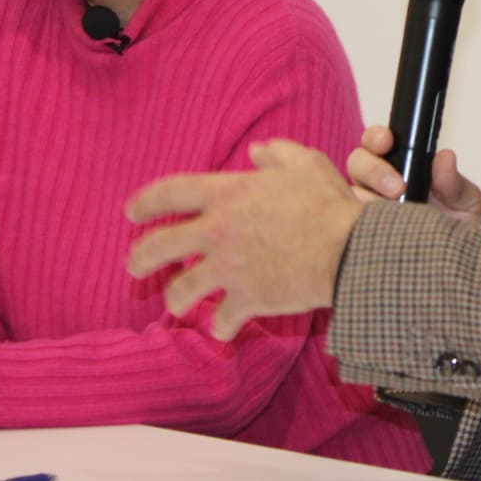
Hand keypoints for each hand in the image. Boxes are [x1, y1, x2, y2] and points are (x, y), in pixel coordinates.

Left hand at [125, 139, 364, 340]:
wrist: (349, 250)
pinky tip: (222, 328)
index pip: (170, 193)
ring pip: (181, 290)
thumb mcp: (304, 162)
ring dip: (176, 298)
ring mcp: (229, 269)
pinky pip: (222, 320)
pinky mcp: (247, 299)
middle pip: (159, 246)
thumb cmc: (328, 203)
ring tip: (176, 302)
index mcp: (227, 193)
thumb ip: (276, 153)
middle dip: (140, 258)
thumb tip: (256, 151)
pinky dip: (222, 326)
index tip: (132, 212)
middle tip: (134, 265)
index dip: (145, 202)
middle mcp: (218, 231)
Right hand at [346, 125, 480, 226]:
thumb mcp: (465, 202)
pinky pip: (349, 226)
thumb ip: (453, 181)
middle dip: (373, 169)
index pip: (378, 143)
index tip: (388, 142)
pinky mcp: (360, 236)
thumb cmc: (459, 229)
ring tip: (391, 211)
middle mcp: (378, 185)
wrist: (457, 268)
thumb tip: (445, 157)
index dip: (377, 138)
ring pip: (351, 193)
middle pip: (357, 163)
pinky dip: (360, 224)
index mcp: (402, 166)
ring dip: (367, 198)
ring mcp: (366, 210)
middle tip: (397, 187)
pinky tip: (380, 231)